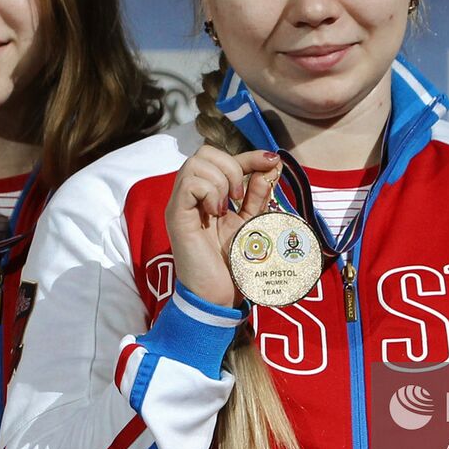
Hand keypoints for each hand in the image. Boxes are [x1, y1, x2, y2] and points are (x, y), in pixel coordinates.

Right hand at [165, 147, 281, 306]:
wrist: (219, 295)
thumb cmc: (231, 264)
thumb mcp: (252, 222)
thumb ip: (259, 194)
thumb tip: (271, 165)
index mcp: (207, 195)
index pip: (222, 158)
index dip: (249, 155)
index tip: (272, 160)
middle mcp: (190, 196)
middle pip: (204, 152)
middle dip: (231, 166)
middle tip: (239, 196)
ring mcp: (181, 205)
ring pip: (195, 163)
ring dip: (220, 180)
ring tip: (227, 208)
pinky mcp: (176, 216)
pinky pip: (189, 183)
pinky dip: (209, 191)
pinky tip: (216, 213)